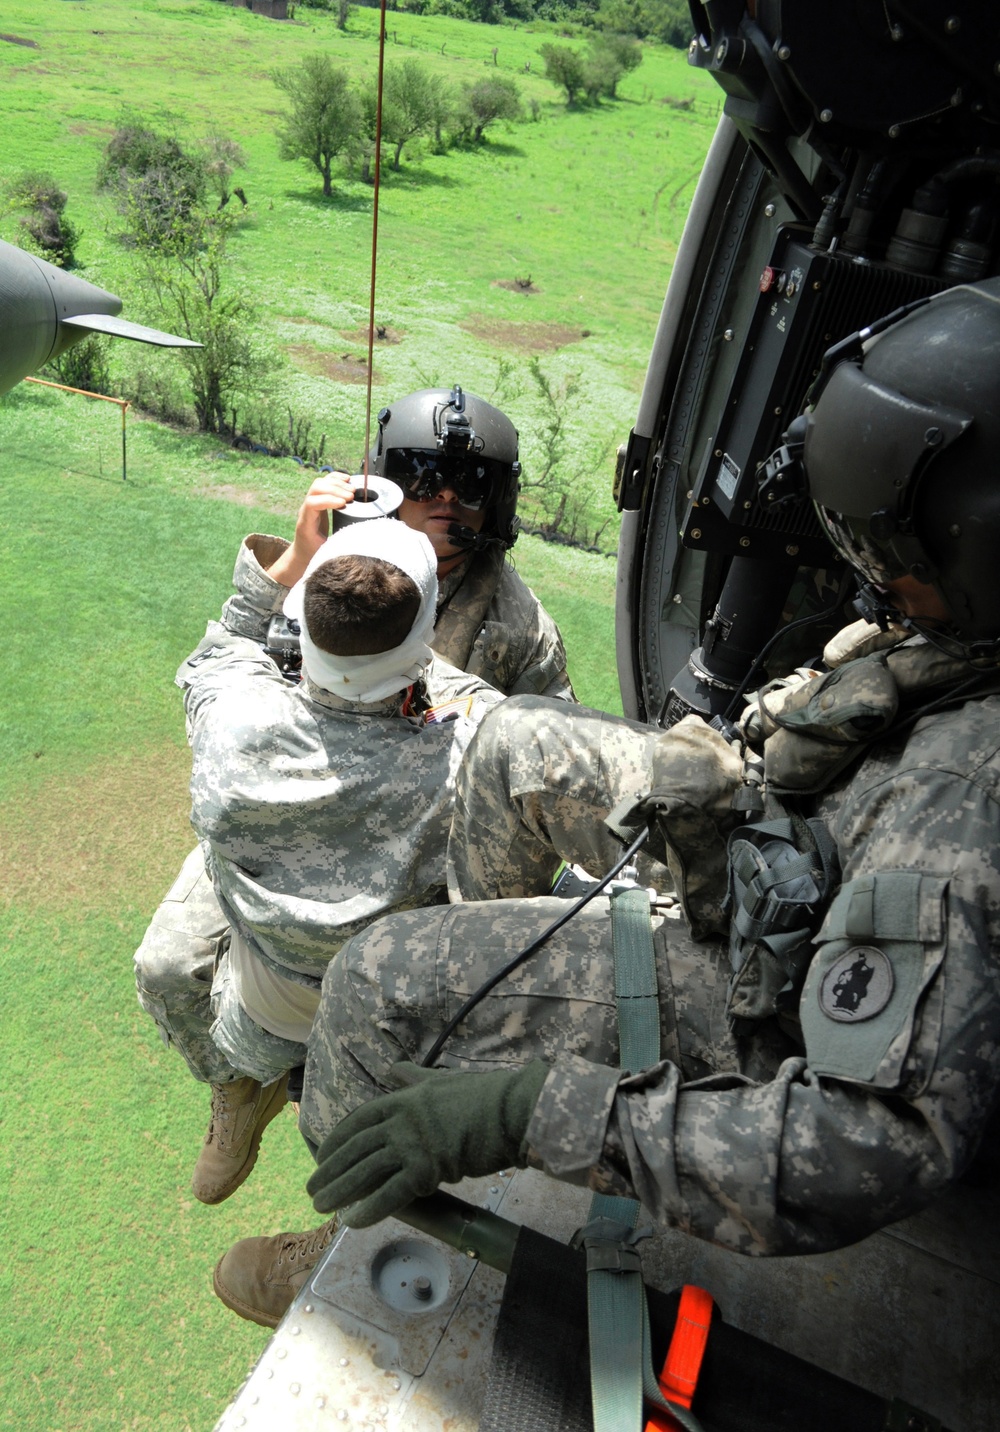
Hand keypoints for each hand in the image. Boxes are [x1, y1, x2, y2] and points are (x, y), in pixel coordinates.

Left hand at [266, 473, 355, 586]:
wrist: (303, 551)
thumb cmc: (314, 553)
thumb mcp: (325, 552)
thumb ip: (336, 545)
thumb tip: (355, 540)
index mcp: (306, 522)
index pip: (312, 503)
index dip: (328, 500)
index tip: (344, 504)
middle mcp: (306, 509)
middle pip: (316, 489)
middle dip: (335, 489)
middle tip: (351, 497)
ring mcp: (311, 502)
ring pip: (320, 483)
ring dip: (337, 484)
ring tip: (352, 491)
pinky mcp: (318, 499)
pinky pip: (325, 483)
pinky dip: (336, 479)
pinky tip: (347, 480)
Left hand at [306, 1060, 548, 1226]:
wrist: (510, 1109)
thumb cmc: (482, 1097)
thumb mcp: (441, 1080)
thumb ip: (414, 1077)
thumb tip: (395, 1067)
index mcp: (403, 1098)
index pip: (358, 1120)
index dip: (336, 1141)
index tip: (320, 1158)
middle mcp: (401, 1119)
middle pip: (355, 1148)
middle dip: (330, 1171)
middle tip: (312, 1190)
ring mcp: (412, 1143)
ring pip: (366, 1171)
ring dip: (340, 1191)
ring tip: (322, 1207)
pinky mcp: (427, 1168)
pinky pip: (391, 1193)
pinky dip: (370, 1209)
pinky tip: (354, 1222)